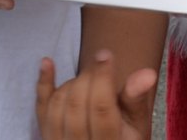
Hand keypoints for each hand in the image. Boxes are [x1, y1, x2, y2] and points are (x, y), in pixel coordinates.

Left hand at [36, 51, 156, 139]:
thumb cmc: (125, 135)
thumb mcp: (137, 124)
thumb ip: (137, 100)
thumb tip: (146, 73)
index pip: (101, 110)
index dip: (102, 79)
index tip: (106, 55)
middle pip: (76, 106)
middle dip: (87, 77)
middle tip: (99, 64)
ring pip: (57, 107)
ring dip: (71, 83)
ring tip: (88, 78)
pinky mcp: (45, 136)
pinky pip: (40, 109)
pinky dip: (43, 83)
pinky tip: (47, 62)